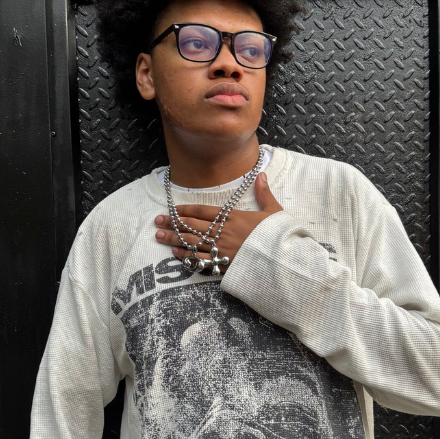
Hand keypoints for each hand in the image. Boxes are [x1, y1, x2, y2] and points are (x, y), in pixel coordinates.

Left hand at [154, 172, 281, 271]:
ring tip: (159, 236)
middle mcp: (224, 232)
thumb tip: (260, 174)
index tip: (173, 209)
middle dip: (173, 223)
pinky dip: (187, 256)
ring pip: (192, 242)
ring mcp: (222, 249)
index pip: (203, 211)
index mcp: (233, 217)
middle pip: (193, 226)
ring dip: (174, 239)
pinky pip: (200, 260)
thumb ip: (263, 193)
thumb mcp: (273, 211)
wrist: (282, 258)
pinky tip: (175, 253)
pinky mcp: (224, 264)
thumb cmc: (278, 234)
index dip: (186, 209)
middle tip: (157, 221)